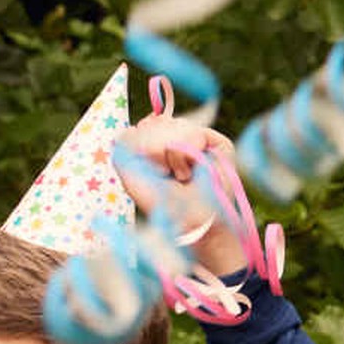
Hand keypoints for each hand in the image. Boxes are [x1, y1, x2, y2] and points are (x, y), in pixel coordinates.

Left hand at [119, 117, 249, 278]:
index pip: (147, 124)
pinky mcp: (219, 144)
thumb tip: (128, 128)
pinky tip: (187, 172)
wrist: (189, 220)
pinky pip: (192, 133)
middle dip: (154, 151)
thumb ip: (123, 150)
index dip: (142, 142)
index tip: (148, 167)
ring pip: (175, 126)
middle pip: (159, 123)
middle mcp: (183, 138)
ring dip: (170, 156)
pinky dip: (183, 155)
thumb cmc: (162, 203)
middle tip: (164, 174)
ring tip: (179, 175)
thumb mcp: (132, 178)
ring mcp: (202, 140)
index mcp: (163, 143)